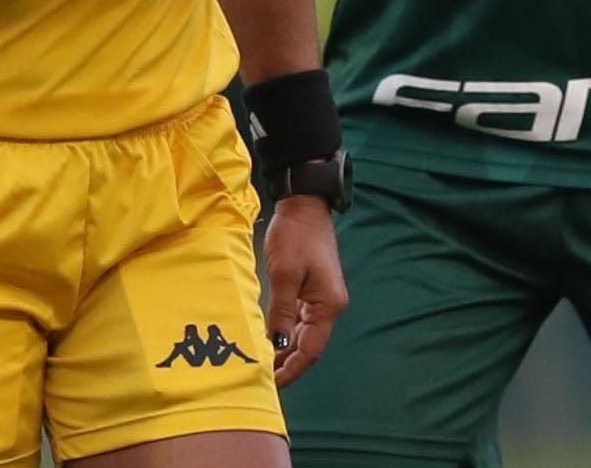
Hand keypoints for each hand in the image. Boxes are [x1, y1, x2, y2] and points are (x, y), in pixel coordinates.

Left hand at [261, 196, 347, 386]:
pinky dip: (287, 334)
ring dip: (286, 351)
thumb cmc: (295, 236)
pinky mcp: (313, 291)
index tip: (270, 384)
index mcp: (328, 305)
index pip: (311, 350)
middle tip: (261, 379)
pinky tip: (270, 342)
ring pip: (304, 335)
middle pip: (309, 346)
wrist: (304, 206)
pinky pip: (301, 321)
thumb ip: (281, 313)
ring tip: (262, 365)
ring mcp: (322, 299)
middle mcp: (329, 306)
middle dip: (287, 364)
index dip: (291, 370)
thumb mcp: (284, 274)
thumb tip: (277, 346)